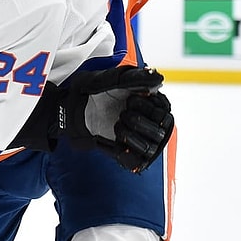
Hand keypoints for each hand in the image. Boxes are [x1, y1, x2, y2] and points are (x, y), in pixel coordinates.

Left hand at [60, 66, 174, 172]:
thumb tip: (158, 79)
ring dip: (129, 135)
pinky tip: (116, 141)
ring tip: (117, 125)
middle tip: (123, 113)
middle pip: (160, 131)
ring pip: (149, 148)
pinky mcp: (132, 156)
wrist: (77, 107)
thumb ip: (135, 78)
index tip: (130, 99)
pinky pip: (137, 162)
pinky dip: (125, 153)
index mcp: (157, 105)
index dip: (145, 106)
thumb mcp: (113, 79)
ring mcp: (145, 142)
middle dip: (137, 120)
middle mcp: (156, 125)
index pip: (163, 112)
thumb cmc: (98, 91)